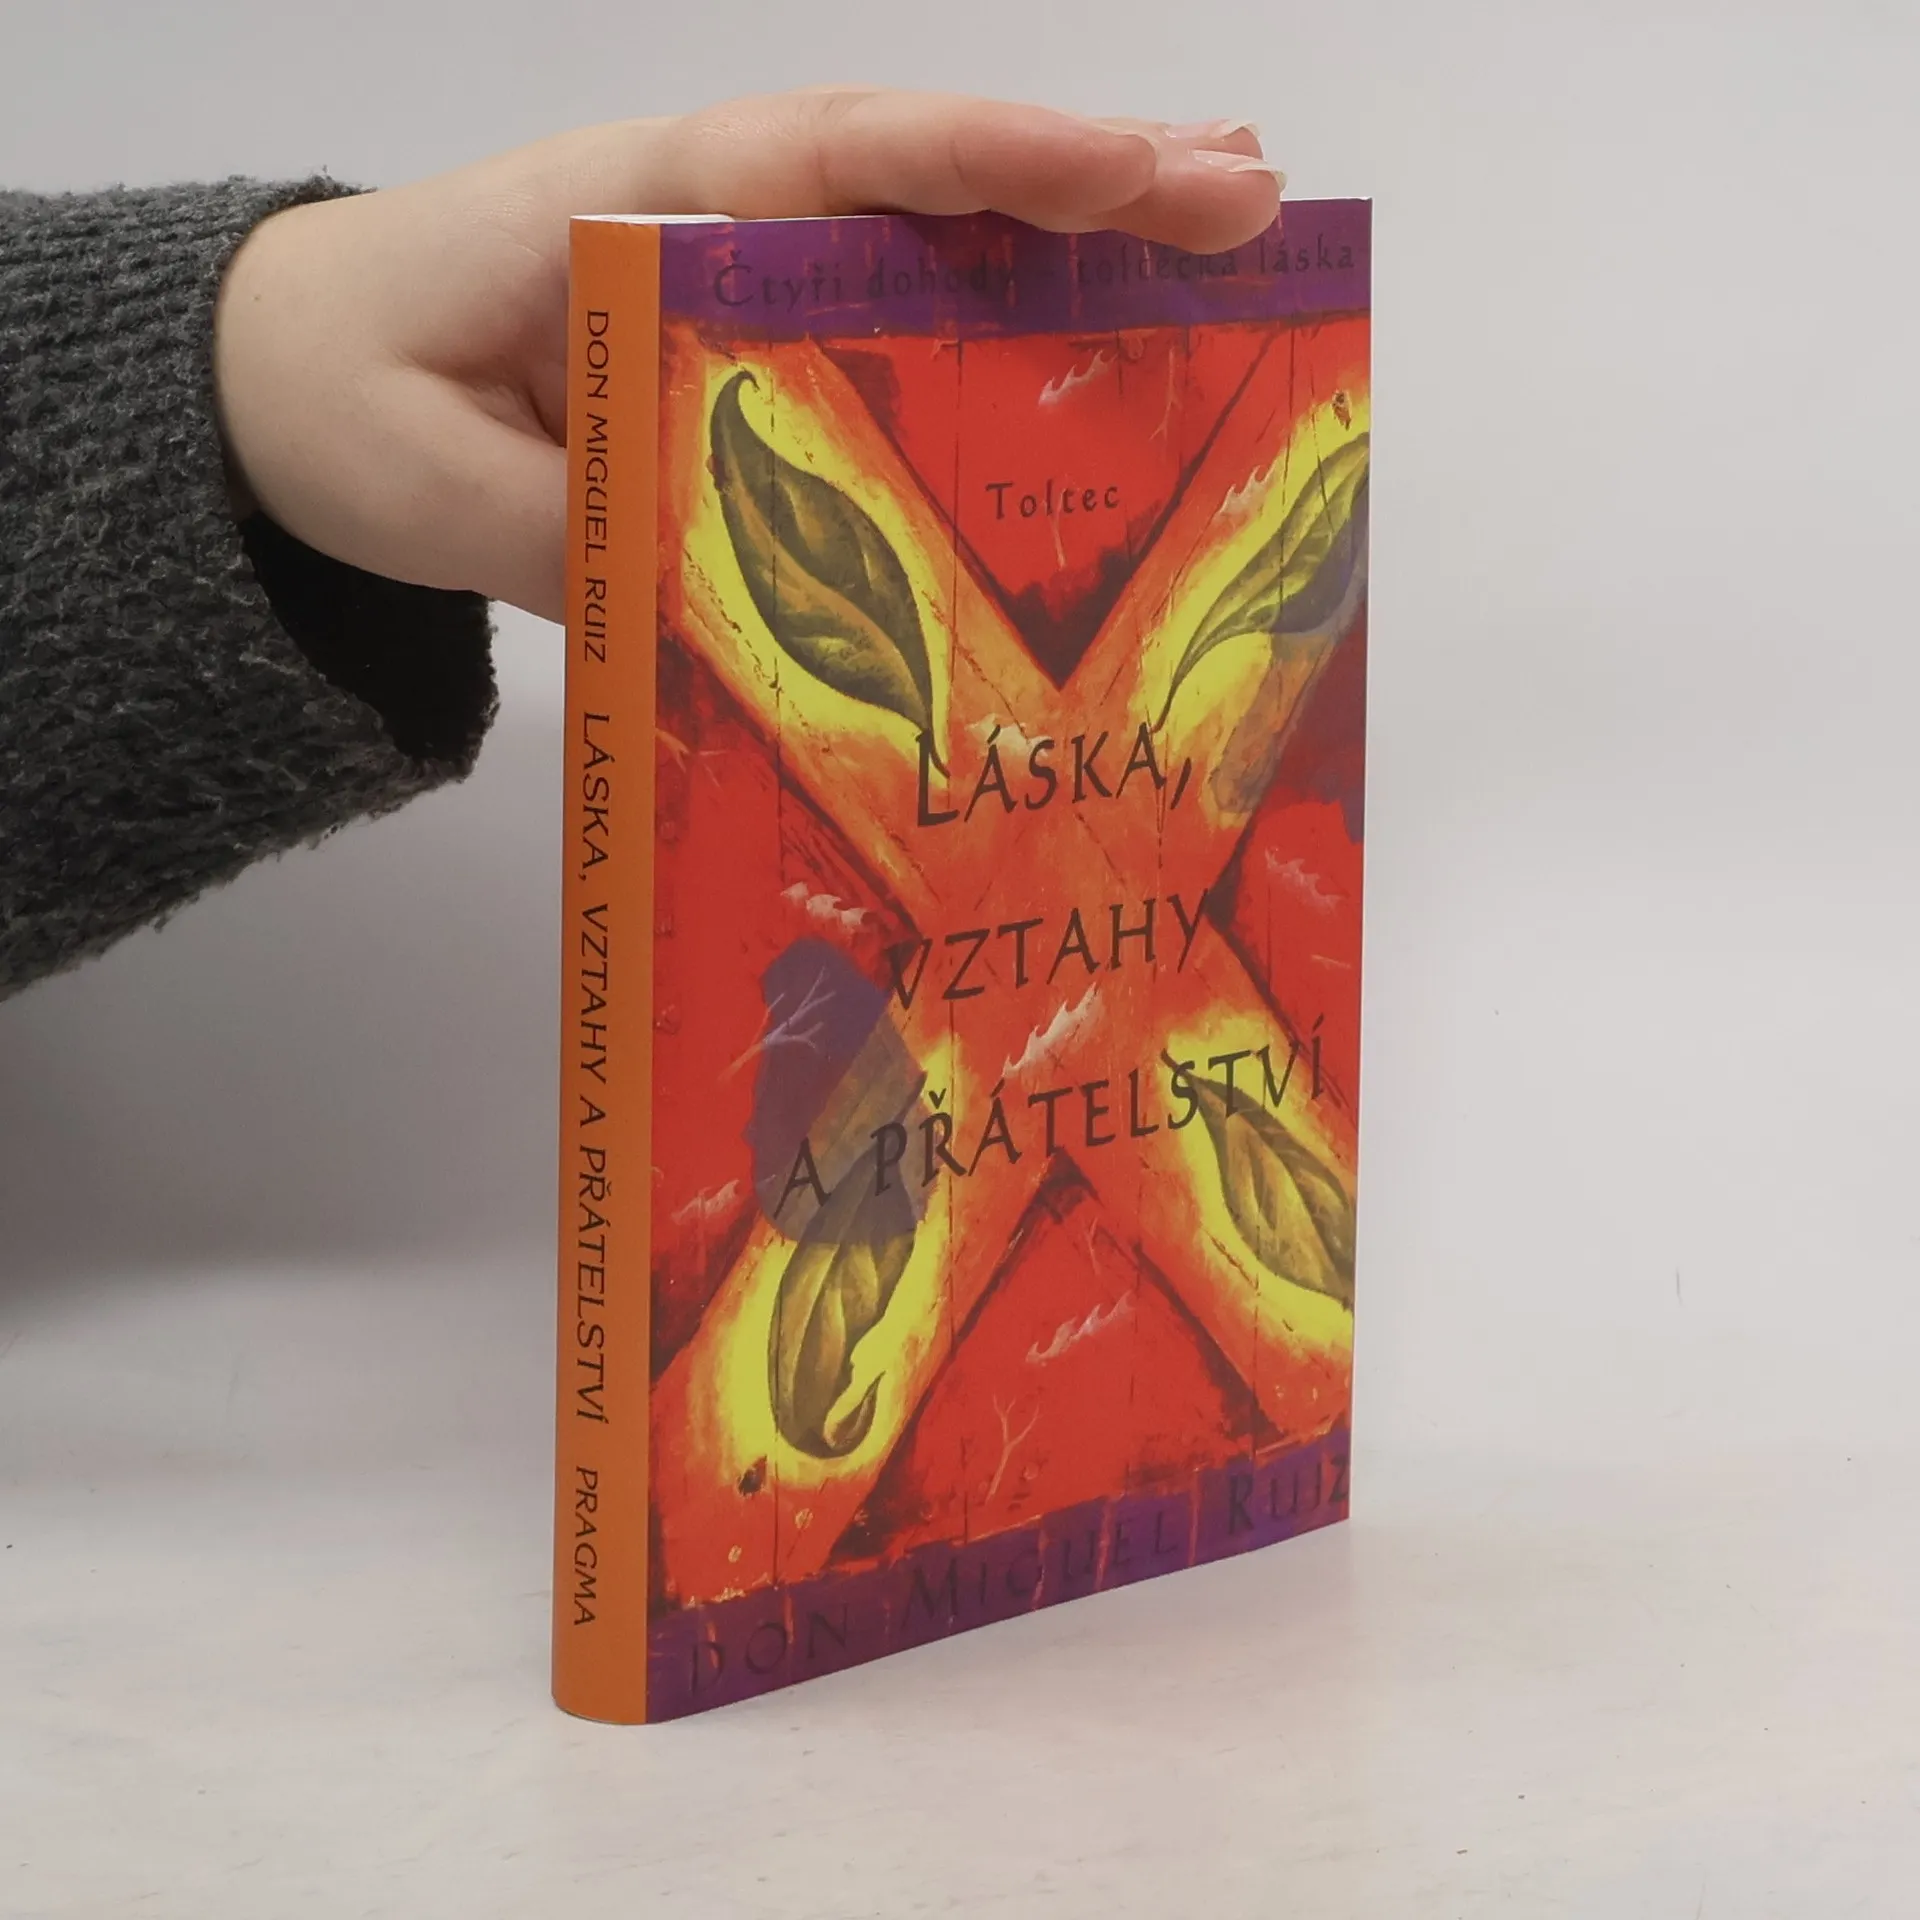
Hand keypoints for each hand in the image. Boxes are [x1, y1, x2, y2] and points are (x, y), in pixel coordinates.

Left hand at [214, 89, 1282, 623]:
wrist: (292, 383)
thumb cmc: (345, 392)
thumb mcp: (436, 482)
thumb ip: (584, 532)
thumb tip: (744, 599)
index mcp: (644, 203)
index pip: (844, 158)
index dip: (998, 162)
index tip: (1135, 171)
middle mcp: (718, 214)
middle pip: (930, 180)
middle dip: (1096, 181)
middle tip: (1257, 198)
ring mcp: (744, 272)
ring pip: (933, 239)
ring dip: (1079, 240)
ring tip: (1226, 238)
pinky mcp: (751, 342)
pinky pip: (892, 318)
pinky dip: (998, 320)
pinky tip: (1093, 348)